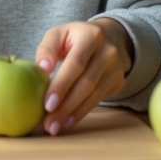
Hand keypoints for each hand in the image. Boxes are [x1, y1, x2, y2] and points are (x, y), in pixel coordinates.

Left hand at [34, 19, 131, 135]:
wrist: (110, 36)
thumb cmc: (76, 37)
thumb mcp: (59, 33)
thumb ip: (47, 48)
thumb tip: (42, 68)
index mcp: (91, 36)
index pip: (76, 64)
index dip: (62, 85)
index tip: (47, 104)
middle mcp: (108, 52)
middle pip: (86, 83)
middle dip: (65, 106)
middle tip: (48, 123)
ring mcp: (115, 69)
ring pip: (93, 96)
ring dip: (72, 113)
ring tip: (54, 126)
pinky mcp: (118, 82)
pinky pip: (97, 100)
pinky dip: (81, 112)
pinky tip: (68, 121)